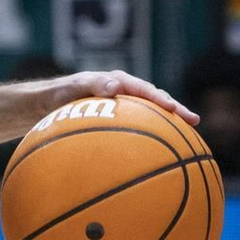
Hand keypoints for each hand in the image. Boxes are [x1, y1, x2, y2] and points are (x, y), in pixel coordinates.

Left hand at [36, 70, 199, 126]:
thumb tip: (116, 88)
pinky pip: (137, 130)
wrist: (44, 104)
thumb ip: (92, 85)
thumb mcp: (71, 88)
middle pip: (155, 102)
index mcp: (118, 82)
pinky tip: (157, 157)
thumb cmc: (57, 95)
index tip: (174, 109)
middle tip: (194, 121)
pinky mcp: (119, 121)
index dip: (161, 99)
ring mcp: (123, 108)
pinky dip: (149, 139)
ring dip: (167, 126)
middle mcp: (125, 93)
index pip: (145, 90)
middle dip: (175, 111)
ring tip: (187, 140)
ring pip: (150, 116)